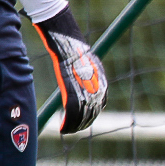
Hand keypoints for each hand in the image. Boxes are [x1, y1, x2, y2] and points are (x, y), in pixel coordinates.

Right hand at [36, 8, 107, 133]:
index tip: (81, 122)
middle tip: (72, 129)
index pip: (100, 104)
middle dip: (83, 123)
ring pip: (83, 114)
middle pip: (93, 111)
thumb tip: (80, 77)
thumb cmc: (71, 46)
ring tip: (67, 130)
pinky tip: (63, 127)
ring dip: (75, 125)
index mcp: (100, 80)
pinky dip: (68, 121)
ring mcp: (86, 86)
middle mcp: (97, 85)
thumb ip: (84, 72)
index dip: (90, 115)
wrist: (65, 35)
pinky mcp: (73, 86)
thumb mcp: (82, 60)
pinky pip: (73, 110)